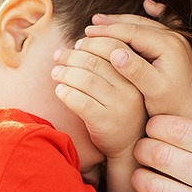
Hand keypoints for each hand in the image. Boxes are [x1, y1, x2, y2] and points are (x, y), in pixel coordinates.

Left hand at [52, 42, 146, 160]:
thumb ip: (109, 66)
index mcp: (136, 75)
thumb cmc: (121, 110)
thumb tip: (78, 44)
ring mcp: (118, 106)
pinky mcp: (105, 122)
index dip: (91, 43)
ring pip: (86, 80)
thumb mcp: (124, 86)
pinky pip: (80, 102)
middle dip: (72, 56)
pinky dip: (66, 93)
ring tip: (55, 72)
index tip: (76, 44)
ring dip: (65, 73)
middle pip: (95, 62)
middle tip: (58, 56)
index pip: (112, 48)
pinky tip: (59, 90)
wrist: (129, 148)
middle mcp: (130, 89)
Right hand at [84, 4, 191, 123]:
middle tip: (89, 26)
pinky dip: (145, 20)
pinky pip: (156, 28)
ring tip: (99, 22)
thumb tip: (116, 53)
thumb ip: (137, 71)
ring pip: (145, 25)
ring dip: (122, 23)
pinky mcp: (175, 46)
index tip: (87, 33)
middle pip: (139, 24)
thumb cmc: (170, 108)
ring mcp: (177, 40)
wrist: (189, 114)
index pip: (134, 32)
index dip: (108, 31)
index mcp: (170, 46)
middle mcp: (176, 38)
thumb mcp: (154, 91)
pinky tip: (147, 6)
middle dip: (112, 24)